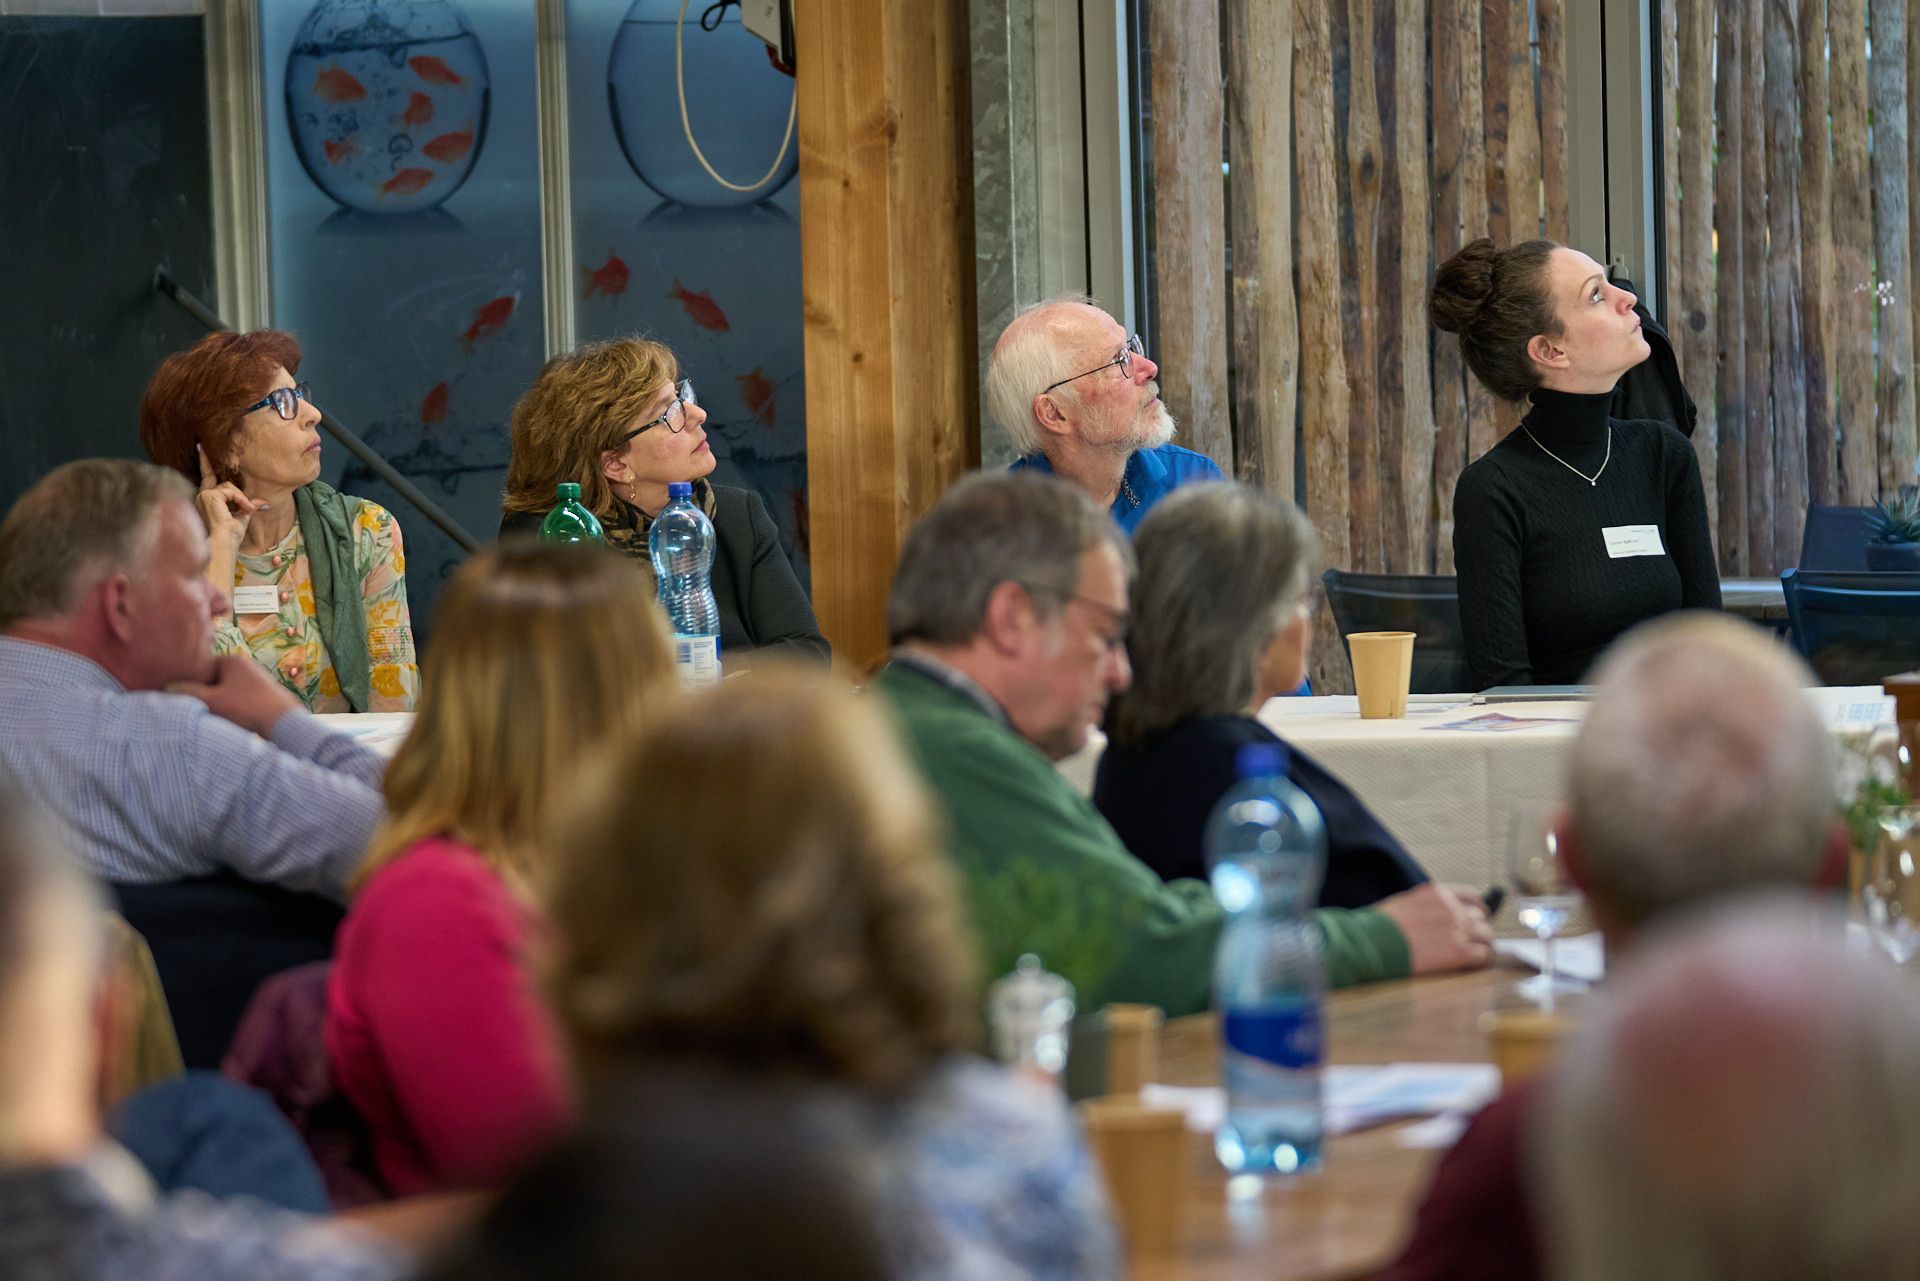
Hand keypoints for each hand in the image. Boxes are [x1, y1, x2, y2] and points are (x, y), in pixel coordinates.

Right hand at [173, 654, 300, 737]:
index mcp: (233, 661)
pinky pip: (241, 701)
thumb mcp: (212, 700)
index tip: (186, 698)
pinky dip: (234, 710)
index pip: (202, 668)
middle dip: (206, 694)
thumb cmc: (247, 708)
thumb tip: (167, 686)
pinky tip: (232, 722)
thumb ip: (188, 692)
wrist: (285, 724)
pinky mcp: (266, 696)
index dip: (192, 683)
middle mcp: (247, 667)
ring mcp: (258, 681)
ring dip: (220, 704)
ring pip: (228, 692)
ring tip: (216, 718)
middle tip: (199, 709)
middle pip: (215, 681)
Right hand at [196, 444, 263, 555]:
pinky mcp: (208, 496)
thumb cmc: (229, 537)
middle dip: (209, 461)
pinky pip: (230, 491)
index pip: (207, 479)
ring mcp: (203, 495)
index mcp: (207, 501)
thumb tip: (263, 502)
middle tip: (201, 444)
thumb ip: (248, 507)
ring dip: (241, 499)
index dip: (205, 464)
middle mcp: (202, 496)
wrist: (223, 545)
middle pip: (215, 476)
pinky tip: (243, 510)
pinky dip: (240, 500)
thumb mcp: (242, 518)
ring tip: (246, 511)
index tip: (201, 447)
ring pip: (229, 486)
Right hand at [1375, 883, 1495, 975]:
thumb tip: (1436, 922)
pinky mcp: (1458, 950)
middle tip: (1473, 944)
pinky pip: (1483, 955)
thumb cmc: (1378, 928)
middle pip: (1481, 919)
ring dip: (1482, 947)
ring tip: (1474, 958)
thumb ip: (1426, 908)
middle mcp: (1450, 907)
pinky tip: (1473, 967)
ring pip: (1486, 937)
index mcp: (1436, 894)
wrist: (1372, 942)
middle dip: (1479, 932)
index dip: (1478, 910)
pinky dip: (1481, 962)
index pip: (1471, 896)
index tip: (1478, 919)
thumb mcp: (1403, 905)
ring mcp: (1457, 928)